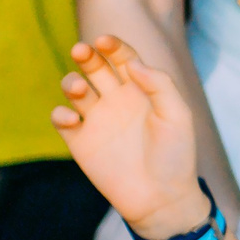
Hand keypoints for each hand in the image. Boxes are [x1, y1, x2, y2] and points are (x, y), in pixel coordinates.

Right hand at [51, 37, 208, 237]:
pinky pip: (61, 118)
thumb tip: (133, 64)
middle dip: (86, 54)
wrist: (162, 197)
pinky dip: (61, 113)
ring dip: (71, 82)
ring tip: (80, 89)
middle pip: (95, 66)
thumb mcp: (178, 116)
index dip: (113, 46)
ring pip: (74, 88)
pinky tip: (72, 118)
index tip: (105, 41)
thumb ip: (160, 85)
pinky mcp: (80, 140)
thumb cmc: (176, 156)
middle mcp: (117, 100)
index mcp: (142, 90)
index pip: (124, 58)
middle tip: (83, 51)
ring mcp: (97, 119)